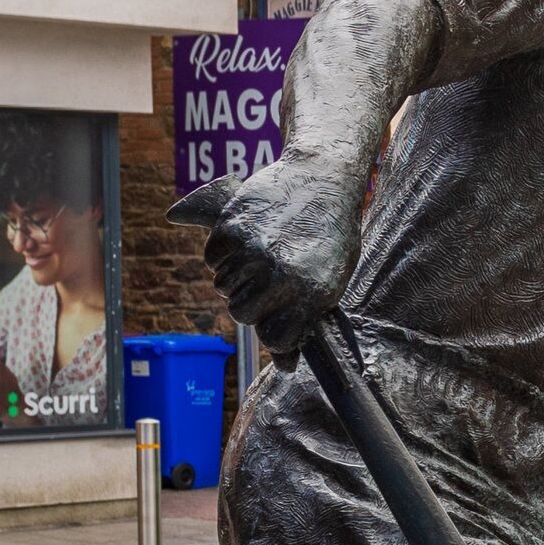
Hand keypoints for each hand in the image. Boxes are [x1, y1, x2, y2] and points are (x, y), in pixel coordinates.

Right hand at [170, 159, 359, 354]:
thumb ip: (306, 319)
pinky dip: (222, 256)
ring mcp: (253, 249)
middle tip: (265, 285)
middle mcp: (280, 272)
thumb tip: (286, 366)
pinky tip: (245, 242)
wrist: (322, 178)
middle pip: (241, 314)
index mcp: (311, 291)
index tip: (279, 323)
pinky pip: (211, 259)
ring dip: (235, 278)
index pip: (275, 338)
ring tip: (259, 257)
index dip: (275, 334)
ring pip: (223, 286)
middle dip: (250, 305)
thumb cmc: (331, 234)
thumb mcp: (331, 280)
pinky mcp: (231, 226)